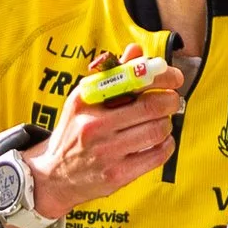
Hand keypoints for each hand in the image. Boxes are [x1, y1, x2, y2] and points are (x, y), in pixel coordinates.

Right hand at [27, 61, 184, 217]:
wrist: (53, 177)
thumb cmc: (74, 133)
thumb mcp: (84, 100)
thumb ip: (112, 75)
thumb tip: (137, 51)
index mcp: (86, 99)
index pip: (131, 80)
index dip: (161, 76)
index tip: (173, 77)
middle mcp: (94, 125)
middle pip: (150, 106)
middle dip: (170, 100)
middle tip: (173, 100)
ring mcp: (105, 152)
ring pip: (156, 131)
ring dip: (167, 124)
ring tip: (162, 122)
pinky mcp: (116, 175)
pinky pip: (156, 156)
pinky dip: (167, 146)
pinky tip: (162, 142)